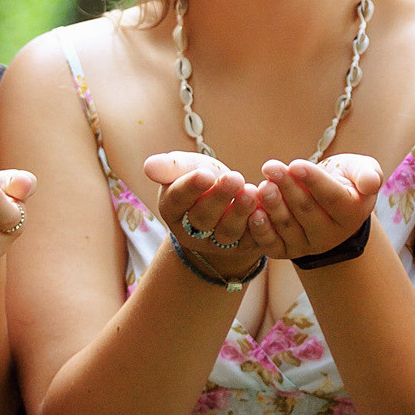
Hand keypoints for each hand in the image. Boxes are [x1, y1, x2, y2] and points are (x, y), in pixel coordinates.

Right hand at [144, 151, 271, 271]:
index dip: (191, 187)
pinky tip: (265, 210)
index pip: (178, 199)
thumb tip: (149, 167)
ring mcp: (217, 243)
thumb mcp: (187, 167)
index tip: (205, 174)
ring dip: (240, 212)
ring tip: (251, 191)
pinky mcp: (243, 248)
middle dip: (219, 198)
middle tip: (235, 178)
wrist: (227, 199)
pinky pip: (251, 241)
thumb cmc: (203, 178)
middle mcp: (191, 231)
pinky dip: (258, 227)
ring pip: (227, 232)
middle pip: (203, 218)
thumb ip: (171, 167)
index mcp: (172, 210)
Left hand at [253, 154, 382, 261]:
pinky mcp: (286, 251)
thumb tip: (371, 183)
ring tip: (262, 186)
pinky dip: (260, 230)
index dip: (313, 181)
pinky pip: (271, 244)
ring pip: (288, 227)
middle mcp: (330, 235)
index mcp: (352, 214)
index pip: (332, 197)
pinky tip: (252, 213)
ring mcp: (307, 245)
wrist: (326, 201)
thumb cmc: (344, 179)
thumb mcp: (361, 170)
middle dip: (287, 188)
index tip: (295, 164)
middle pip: (306, 211)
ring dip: (272, 206)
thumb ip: (368, 174)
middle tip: (271, 168)